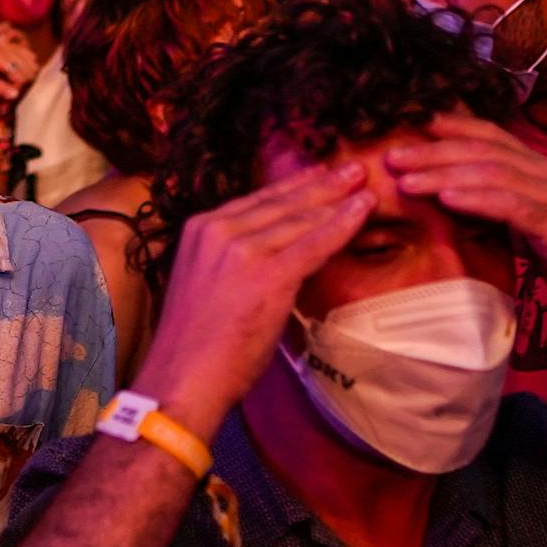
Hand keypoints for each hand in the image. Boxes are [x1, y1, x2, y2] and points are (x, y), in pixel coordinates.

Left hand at [0, 29, 37, 100]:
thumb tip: (14, 95)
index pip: (20, 76)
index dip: (17, 92)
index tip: (4, 106)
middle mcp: (3, 46)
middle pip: (29, 68)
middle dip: (23, 86)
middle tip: (5, 102)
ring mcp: (6, 42)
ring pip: (30, 60)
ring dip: (25, 76)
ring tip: (9, 90)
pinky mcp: (6, 42)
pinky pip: (25, 53)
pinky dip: (24, 66)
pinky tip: (12, 77)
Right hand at [134, 162, 374, 436]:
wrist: (183, 378)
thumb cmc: (195, 344)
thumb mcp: (207, 281)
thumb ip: (235, 258)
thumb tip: (276, 250)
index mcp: (201, 228)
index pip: (257, 200)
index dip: (293, 186)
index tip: (318, 173)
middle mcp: (219, 229)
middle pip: (281, 202)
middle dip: (322, 184)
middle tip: (352, 169)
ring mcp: (243, 249)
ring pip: (301, 219)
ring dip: (337, 200)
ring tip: (363, 185)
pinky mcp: (268, 274)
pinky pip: (315, 242)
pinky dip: (343, 224)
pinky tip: (363, 210)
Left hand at [386, 111, 546, 330]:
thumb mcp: (529, 228)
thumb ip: (499, 208)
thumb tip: (452, 201)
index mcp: (539, 169)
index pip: (488, 135)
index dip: (448, 127)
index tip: (408, 128)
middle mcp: (546, 172)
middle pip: (481, 149)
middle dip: (432, 150)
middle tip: (391, 156)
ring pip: (491, 172)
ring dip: (444, 172)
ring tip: (406, 179)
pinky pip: (511, 205)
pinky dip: (476, 198)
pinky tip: (446, 199)